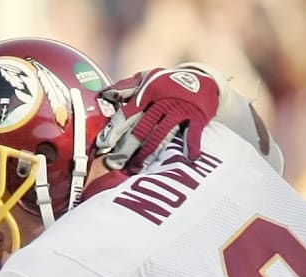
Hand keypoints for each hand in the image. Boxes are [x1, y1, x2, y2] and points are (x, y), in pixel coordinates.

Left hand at [95, 65, 219, 172]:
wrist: (203, 78)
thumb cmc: (168, 83)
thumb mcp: (147, 78)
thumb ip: (126, 87)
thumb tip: (105, 95)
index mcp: (147, 93)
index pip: (127, 114)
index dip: (114, 130)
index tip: (103, 145)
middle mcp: (162, 102)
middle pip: (141, 128)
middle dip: (126, 148)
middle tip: (114, 164)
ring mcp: (180, 110)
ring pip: (161, 135)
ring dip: (149, 153)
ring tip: (136, 169)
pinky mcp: (197, 117)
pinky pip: (193, 133)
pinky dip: (192, 145)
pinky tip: (188, 158)